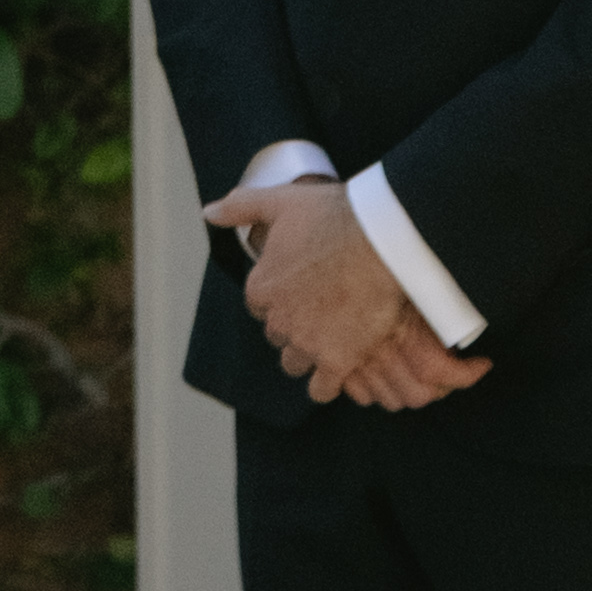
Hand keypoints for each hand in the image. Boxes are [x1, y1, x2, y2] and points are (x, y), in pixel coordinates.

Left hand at [220, 168, 484, 412]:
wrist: (382, 242)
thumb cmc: (333, 218)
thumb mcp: (280, 201)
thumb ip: (240, 206)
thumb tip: (209, 212)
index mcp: (261, 287)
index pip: (258, 303)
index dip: (276, 296)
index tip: (296, 288)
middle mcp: (279, 320)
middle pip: (276, 334)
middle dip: (291, 325)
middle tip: (317, 312)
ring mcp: (307, 343)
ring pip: (294, 362)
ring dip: (306, 355)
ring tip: (328, 342)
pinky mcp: (337, 360)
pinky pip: (321, 389)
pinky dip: (326, 384)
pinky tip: (338, 373)